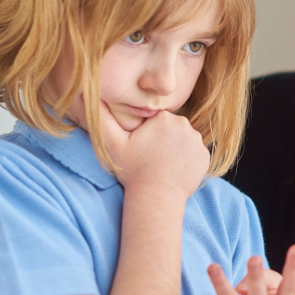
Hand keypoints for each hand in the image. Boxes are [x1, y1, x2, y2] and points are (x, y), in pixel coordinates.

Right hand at [94, 100, 208, 199]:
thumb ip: (102, 117)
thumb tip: (90, 96)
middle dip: (162, 138)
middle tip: (151, 157)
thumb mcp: (112, 143)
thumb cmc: (132, 170)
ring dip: (175, 148)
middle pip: (171, 127)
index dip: (147, 132)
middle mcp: (184, 124)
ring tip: (162, 164)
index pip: (155, 118)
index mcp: (163, 117)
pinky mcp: (204, 155)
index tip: (142, 146)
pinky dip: (186, 159)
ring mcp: (197, 140)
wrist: (156, 197)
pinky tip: (174, 169)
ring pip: (183, 139)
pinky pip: (194, 152)